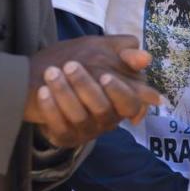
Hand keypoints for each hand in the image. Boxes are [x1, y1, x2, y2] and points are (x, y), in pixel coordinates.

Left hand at [24, 35, 161, 146]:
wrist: (45, 81)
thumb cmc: (84, 65)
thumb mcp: (106, 53)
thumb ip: (126, 54)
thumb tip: (146, 58)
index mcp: (123, 102)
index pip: (132, 103)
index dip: (120, 92)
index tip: (106, 75)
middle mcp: (108, 120)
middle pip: (103, 109)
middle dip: (86, 86)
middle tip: (70, 65)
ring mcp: (87, 131)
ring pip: (79, 117)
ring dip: (65, 93)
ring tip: (51, 72)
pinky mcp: (66, 137)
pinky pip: (59, 127)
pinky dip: (51, 109)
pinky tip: (43, 91)